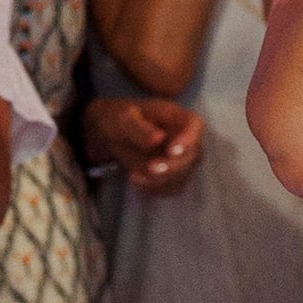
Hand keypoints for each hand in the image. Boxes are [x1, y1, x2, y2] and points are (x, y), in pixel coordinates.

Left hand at [84, 93, 202, 194]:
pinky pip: (171, 187)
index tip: (172, 151)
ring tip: (132, 175)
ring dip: (160, 180)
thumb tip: (159, 139)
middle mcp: (183, 136)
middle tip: (150, 168)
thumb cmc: (117, 120)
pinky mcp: (173, 176)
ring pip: (183, 175)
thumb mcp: (122, 120)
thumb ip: (139, 129)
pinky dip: (155, 187)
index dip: (189, 138)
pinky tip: (136, 179)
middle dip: (172, 166)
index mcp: (174, 115)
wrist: (107, 136)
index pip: (195, 124)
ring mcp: (181, 158)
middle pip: (193, 154)